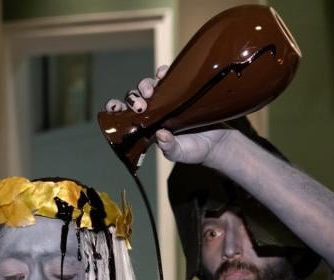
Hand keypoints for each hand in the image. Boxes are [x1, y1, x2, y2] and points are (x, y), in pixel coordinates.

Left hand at [103, 64, 231, 165]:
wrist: (218, 142)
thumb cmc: (195, 149)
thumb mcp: (180, 153)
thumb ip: (169, 147)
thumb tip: (160, 135)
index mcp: (147, 127)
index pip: (126, 115)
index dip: (117, 109)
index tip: (114, 108)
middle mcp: (154, 111)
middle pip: (136, 98)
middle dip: (133, 98)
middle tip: (141, 106)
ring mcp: (167, 100)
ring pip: (149, 86)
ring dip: (146, 85)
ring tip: (151, 91)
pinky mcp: (182, 90)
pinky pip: (169, 77)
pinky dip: (164, 73)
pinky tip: (164, 74)